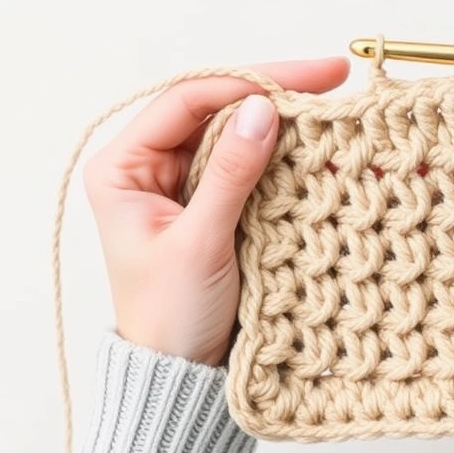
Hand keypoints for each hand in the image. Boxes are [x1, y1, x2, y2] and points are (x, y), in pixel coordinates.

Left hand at [83, 59, 349, 365]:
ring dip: (279, 125)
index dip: (246, 82)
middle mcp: (150, 167)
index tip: (304, 78)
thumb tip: (263, 109)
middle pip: (214, 111)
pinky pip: (248, 167)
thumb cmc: (170, 316)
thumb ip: (231, 173)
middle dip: (270, 95)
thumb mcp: (200, 241)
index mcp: (123, 168)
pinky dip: (281, 157)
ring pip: (235, 136)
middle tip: (330, 81)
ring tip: (330, 110)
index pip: (187, 102)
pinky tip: (315, 148)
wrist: (179, 373)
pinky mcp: (212, 206)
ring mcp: (183, 185)